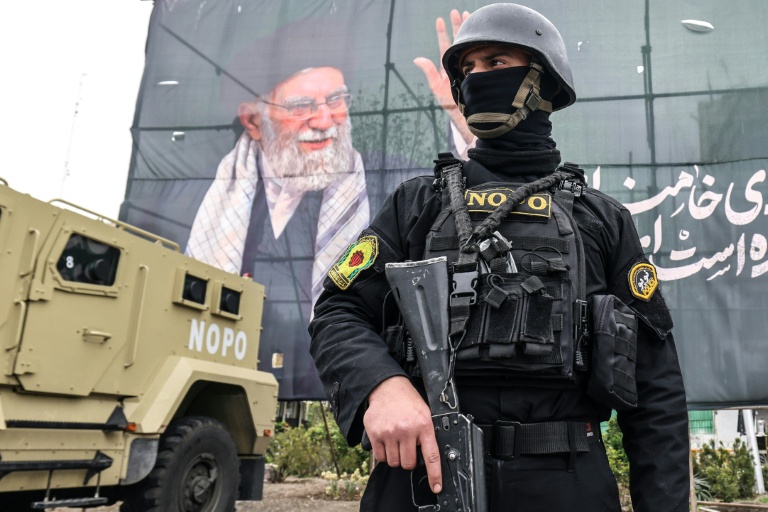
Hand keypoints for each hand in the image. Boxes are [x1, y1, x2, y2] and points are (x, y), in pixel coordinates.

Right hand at [364, 376, 442, 493]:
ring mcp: (390, 433)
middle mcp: (407, 430)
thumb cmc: (407, 401)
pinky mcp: (376, 434)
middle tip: (407, 447)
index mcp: (423, 425)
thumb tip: (428, 457)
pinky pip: (380, 457)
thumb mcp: (424, 413)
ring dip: (395, 457)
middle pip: (409, 464)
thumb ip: (426, 434)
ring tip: (396, 441)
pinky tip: (386, 440)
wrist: (387, 387)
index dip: (434, 475)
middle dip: (408, 459)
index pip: (431, 456)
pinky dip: (384, 453)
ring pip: (394, 462)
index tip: (436, 487)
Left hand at [413, 9, 473, 144]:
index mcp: (448, 64)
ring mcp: (470, 63)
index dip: (442, 32)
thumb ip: (429, 71)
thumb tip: (417, 58)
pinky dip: (481, 41)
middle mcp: (459, 62)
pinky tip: (483, 32)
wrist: (466, 112)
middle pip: (458, 39)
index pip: (445, 45)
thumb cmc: (450, 102)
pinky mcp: (480, 67)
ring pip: (469, 42)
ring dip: (468, 29)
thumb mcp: (436, 87)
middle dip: (457, 24)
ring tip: (468, 14)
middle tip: (457, 11)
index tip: (440, 19)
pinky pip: (481, 51)